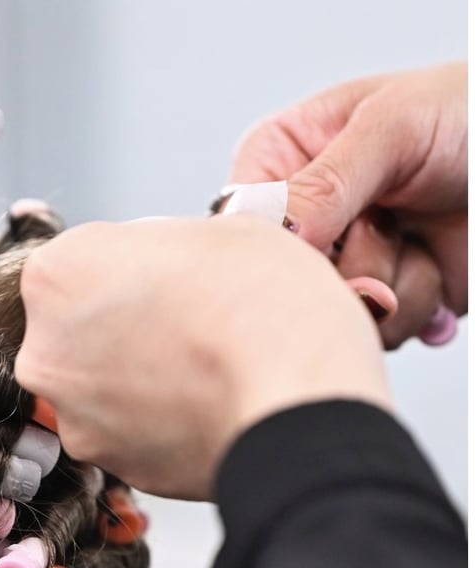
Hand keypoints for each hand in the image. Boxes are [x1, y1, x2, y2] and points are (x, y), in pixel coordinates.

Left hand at [15, 215, 393, 500]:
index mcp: (55, 275)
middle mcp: (43, 350)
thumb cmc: (266, 305)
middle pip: (77, 328)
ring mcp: (71, 414)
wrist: (299, 402)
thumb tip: (164, 265)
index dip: (129, 265)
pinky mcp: (109, 462)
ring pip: (99, 386)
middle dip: (123, 325)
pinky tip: (205, 407)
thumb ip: (165, 244)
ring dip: (137, 378)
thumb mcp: (221, 230)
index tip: (168, 275)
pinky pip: (128, 432)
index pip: (76, 261)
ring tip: (205, 370)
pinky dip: (158, 422)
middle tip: (189, 325)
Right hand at [230, 62, 467, 344]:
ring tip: (424, 236)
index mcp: (281, 160)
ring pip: (334, 313)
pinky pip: (380, 331)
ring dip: (394, 285)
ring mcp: (347, 260)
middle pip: (286, 281)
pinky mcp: (388, 295)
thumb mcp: (392, 126)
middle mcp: (305, 217)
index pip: (241, 224)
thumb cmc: (469, 111)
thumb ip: (324, 181)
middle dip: (349, 267)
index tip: (328, 237)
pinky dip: (421, 303)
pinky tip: (439, 263)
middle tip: (393, 229)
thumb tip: (275, 238)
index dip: (283, 244)